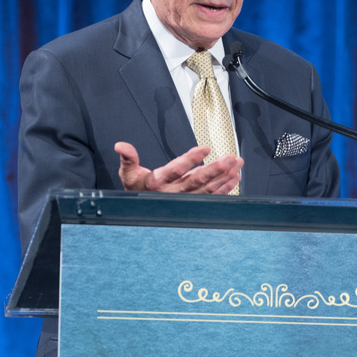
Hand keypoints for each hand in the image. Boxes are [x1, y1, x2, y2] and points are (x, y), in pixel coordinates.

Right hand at [115, 142, 242, 194]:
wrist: (142, 211)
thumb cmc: (137, 190)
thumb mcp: (128, 174)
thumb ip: (128, 158)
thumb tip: (120, 145)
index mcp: (158, 183)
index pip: (176, 170)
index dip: (191, 159)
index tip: (205, 148)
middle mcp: (173, 193)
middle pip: (197, 180)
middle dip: (215, 169)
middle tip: (229, 158)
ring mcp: (186, 200)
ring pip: (208, 189)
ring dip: (224, 177)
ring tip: (236, 164)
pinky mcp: (195, 203)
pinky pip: (212, 197)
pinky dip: (225, 189)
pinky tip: (234, 178)